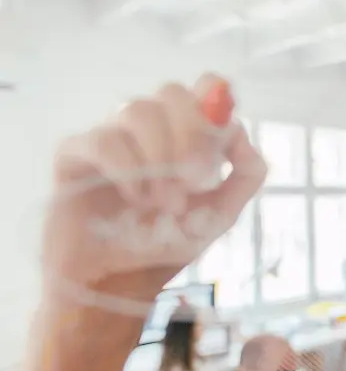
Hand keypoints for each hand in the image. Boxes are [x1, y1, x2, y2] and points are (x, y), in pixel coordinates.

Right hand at [42, 75, 266, 311]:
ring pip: (138, 110)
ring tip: (164, 202)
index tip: (221, 142)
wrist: (118, 283)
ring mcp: (111, 136)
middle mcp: (148, 127)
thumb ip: (244, 176)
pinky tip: (135, 199)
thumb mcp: (220, 214)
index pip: (204, 87)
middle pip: (172, 92)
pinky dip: (127, 170)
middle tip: (195, 181)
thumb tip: (243, 135)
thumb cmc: (166, 243)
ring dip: (160, 158)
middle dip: (191, 136)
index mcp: (184, 133)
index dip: (216, 101)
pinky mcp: (74, 155)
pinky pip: (103, 140)